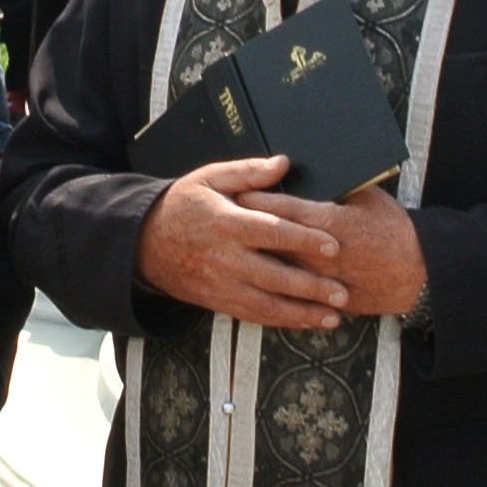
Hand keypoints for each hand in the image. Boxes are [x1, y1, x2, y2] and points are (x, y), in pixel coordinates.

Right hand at [136, 154, 347, 329]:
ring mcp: (222, 284)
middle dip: (312, 287)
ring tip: (333, 317)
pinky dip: (282, 321)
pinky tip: (305, 322)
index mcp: (228, 223)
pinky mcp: (218, 302)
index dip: (306, 239)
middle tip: (343, 293)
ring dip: (302, 313)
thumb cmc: (182, 206)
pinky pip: (254, 316)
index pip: (273, 232)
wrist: (143, 243)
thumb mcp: (210, 178)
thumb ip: (249, 172)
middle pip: (276, 276)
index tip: (335, 246)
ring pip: (267, 304)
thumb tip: (284, 164)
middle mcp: (226, 258)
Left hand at [242, 183, 426, 316]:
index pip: (280, 207)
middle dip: (246, 230)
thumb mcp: (369, 198)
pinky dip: (274, 289)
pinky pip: (294, 297)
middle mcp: (320, 253)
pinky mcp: (326, 300)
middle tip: (222, 222)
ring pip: (278, 271)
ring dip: (255, 261)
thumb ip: (337, 186)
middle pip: (271, 239)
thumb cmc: (395, 231)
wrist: (419, 272)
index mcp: (329, 221)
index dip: (254, 200)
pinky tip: (257, 282)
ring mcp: (322, 280)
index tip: (235, 194)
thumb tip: (310, 174)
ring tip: (234, 253)